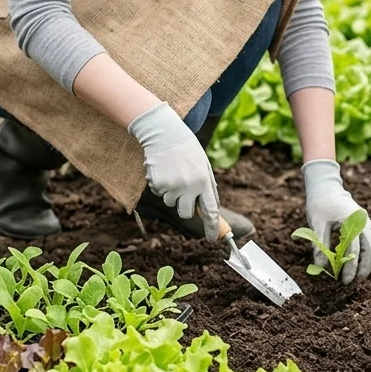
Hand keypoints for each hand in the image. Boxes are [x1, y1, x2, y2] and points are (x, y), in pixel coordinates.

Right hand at [128, 103, 219, 240]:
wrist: (164, 133)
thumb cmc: (186, 148)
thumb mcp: (203, 164)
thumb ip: (208, 186)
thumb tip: (212, 208)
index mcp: (204, 181)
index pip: (210, 211)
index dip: (212, 228)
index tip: (212, 239)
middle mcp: (189, 186)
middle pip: (185, 212)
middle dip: (183, 206)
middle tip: (181, 189)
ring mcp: (173, 186)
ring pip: (170, 202)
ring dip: (170, 192)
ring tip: (172, 172)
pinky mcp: (158, 183)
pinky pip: (159, 192)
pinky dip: (159, 184)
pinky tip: (162, 169)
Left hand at [302, 159, 370, 283]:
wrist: (326, 187)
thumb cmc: (320, 204)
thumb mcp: (316, 223)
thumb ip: (320, 245)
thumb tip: (320, 267)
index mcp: (350, 220)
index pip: (353, 248)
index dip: (350, 266)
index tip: (344, 279)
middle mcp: (362, 220)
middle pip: (370, 248)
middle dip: (364, 267)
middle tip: (355, 281)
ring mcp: (366, 221)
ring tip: (363, 275)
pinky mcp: (366, 222)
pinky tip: (368, 263)